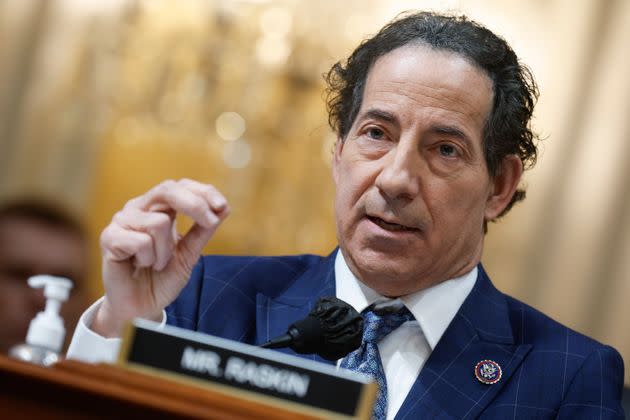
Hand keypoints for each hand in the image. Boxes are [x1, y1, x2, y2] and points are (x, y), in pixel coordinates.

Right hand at [93, 179, 228, 336]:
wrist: (141, 307)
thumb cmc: (162, 278)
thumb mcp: (189, 253)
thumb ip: (203, 231)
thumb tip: (224, 208)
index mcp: (159, 207)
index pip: (181, 186)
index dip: (204, 192)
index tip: (222, 206)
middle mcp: (139, 208)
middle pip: (168, 190)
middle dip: (194, 204)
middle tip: (210, 222)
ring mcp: (122, 220)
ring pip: (159, 222)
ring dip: (166, 251)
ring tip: (157, 263)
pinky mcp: (109, 237)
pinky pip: (141, 241)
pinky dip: (148, 259)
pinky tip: (140, 265)